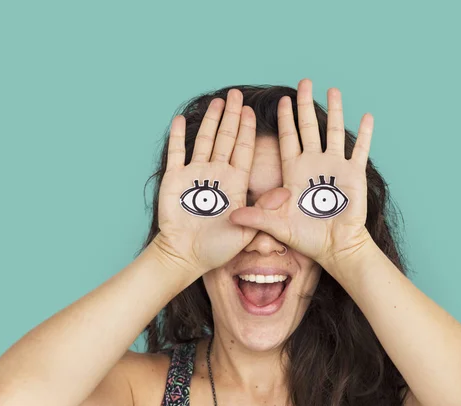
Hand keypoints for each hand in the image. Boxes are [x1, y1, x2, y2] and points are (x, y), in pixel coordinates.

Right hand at [153, 89, 288, 274]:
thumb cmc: (216, 248)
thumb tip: (285, 192)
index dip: (247, 130)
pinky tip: (180, 119)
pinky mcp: (175, 180)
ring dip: (210, 121)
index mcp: (235, 183)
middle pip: (225, 139)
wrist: (185, 256)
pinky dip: (177, 136)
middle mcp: (217, 175)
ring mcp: (195, 175)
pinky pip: (177, 153)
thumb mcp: (246, 231)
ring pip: (204, 141)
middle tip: (236, 94)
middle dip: (231, 117)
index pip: (243, 150)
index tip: (252, 110)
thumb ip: (263, 211)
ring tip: (216, 101)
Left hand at [228, 78, 374, 266]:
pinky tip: (366, 115)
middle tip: (303, 81)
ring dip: (334, 111)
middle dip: (305, 105)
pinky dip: (364, 134)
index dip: (285, 120)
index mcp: (295, 172)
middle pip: (308, 128)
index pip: (288, 139)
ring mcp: (335, 167)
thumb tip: (231, 216)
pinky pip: (360, 149)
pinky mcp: (354, 174)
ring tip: (332, 90)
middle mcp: (314, 165)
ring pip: (333, 132)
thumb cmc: (307, 238)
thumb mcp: (277, 226)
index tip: (282, 100)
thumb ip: (256, 217)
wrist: (335, 248)